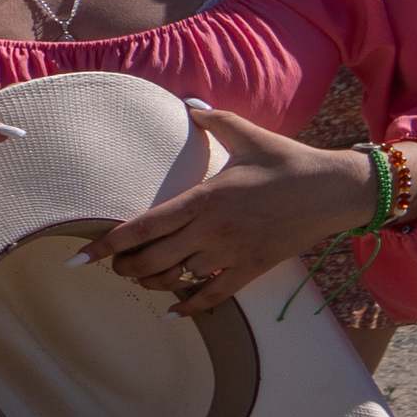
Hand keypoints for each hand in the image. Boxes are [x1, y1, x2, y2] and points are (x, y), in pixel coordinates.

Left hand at [80, 102, 383, 316]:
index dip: (108, 245)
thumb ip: (214, 121)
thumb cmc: (289, 161)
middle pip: (151, 260)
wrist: (335, 190)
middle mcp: (210, 229)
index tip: (81, 257)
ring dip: (152, 283)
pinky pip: (212, 296)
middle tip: (116, 266)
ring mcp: (231, 252)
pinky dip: (189, 307)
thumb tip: (191, 106)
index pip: (143, 226)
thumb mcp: (249, 135)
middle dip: (125, 268)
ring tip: (142, 279)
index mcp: (203, 198)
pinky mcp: (252, 268)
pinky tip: (173, 310)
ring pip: (176, 280)